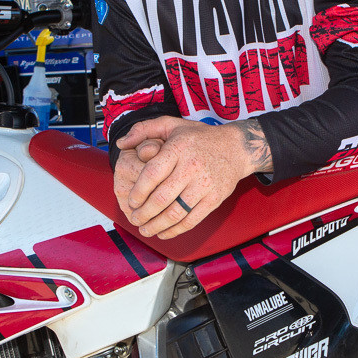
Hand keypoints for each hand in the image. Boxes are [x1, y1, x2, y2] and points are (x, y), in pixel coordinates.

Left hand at [114, 117, 269, 238]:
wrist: (236, 148)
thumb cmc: (199, 137)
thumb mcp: (172, 124)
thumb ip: (144, 130)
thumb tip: (121, 144)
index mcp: (178, 149)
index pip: (152, 174)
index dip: (138, 192)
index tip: (131, 201)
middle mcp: (192, 167)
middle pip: (162, 198)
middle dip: (143, 213)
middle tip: (134, 218)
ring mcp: (205, 185)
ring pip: (175, 213)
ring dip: (156, 225)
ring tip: (145, 230)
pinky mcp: (215, 199)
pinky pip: (192, 220)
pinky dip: (175, 230)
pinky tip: (163, 233)